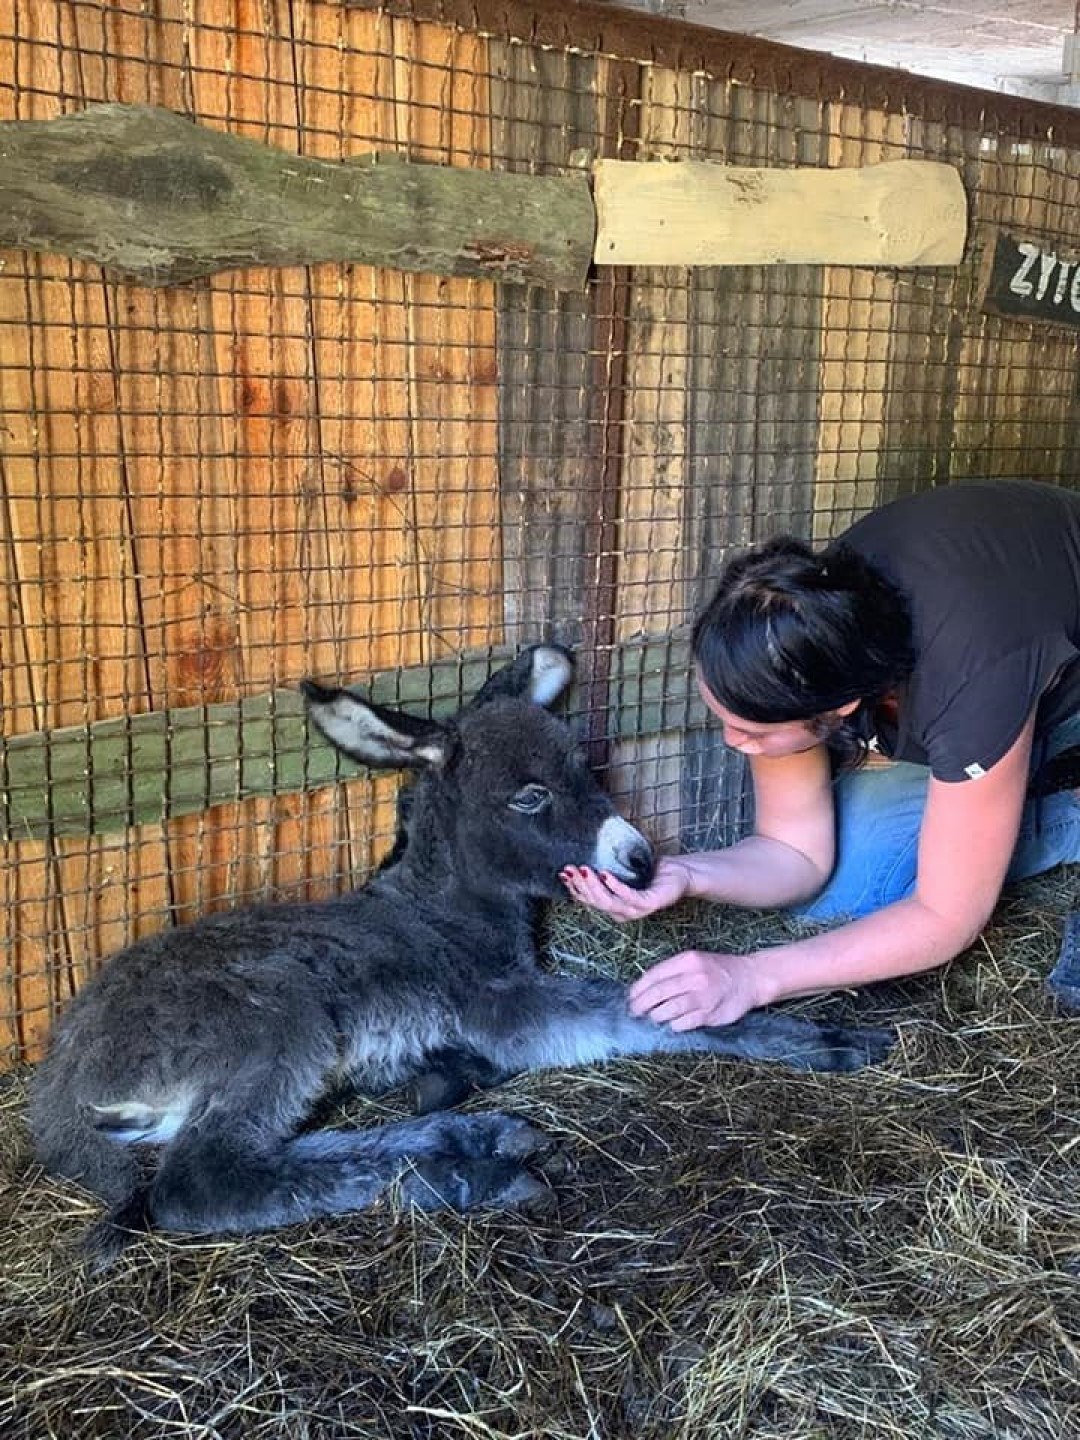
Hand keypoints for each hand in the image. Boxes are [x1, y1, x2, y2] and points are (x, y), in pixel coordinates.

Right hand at [559, 855, 690, 921]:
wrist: (682, 872)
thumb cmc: (654, 871)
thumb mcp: (624, 870)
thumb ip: (606, 871)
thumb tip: (585, 861)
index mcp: (616, 906)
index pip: (590, 900)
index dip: (575, 888)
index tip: (563, 872)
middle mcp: (624, 912)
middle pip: (596, 902)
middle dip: (580, 886)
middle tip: (570, 868)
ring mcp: (637, 909)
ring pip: (608, 903)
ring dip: (593, 886)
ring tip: (584, 870)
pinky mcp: (650, 903)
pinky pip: (629, 897)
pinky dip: (615, 887)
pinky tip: (604, 874)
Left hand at [628, 949, 763, 1029]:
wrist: (749, 977)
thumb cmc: (716, 970)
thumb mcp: (694, 961)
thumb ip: (672, 972)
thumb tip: (643, 989)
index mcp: (687, 960)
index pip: (654, 975)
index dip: (638, 988)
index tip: (630, 997)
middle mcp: (694, 976)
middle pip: (659, 993)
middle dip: (642, 1004)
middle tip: (635, 1012)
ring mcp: (703, 995)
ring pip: (669, 1009)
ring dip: (656, 1016)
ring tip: (653, 1018)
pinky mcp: (710, 1013)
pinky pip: (685, 1022)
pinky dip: (675, 1025)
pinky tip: (673, 1024)